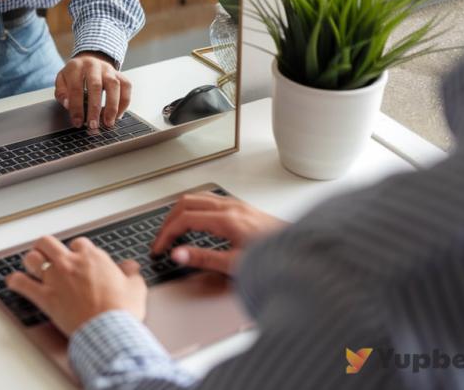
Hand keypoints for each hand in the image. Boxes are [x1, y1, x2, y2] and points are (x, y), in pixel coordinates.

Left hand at [6, 236, 146, 336]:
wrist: (110, 330)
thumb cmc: (122, 310)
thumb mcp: (135, 287)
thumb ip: (131, 273)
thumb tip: (130, 266)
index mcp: (92, 258)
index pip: (78, 243)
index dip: (76, 250)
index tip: (77, 258)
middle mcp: (70, 263)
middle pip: (48, 242)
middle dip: (45, 246)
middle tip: (46, 253)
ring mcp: (55, 279)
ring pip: (32, 258)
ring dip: (30, 261)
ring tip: (31, 265)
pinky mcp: (45, 297)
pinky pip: (23, 285)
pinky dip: (16, 283)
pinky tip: (13, 283)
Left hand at [55, 52, 130, 128]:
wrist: (89, 59)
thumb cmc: (74, 74)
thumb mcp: (61, 80)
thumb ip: (62, 93)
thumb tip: (68, 105)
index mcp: (76, 67)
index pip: (76, 89)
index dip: (77, 108)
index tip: (77, 122)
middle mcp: (94, 66)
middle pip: (96, 87)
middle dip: (95, 109)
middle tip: (93, 125)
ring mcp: (108, 69)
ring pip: (114, 85)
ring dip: (112, 106)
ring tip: (108, 123)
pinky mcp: (119, 74)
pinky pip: (126, 87)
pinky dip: (124, 102)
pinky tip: (117, 115)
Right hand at [151, 193, 286, 274]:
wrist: (303, 252)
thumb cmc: (275, 259)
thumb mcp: (235, 264)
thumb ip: (204, 259)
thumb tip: (178, 254)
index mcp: (227, 219)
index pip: (184, 219)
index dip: (166, 233)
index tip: (160, 248)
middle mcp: (232, 207)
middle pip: (187, 202)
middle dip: (169, 220)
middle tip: (162, 238)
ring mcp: (238, 206)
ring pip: (199, 198)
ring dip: (181, 211)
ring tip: (174, 230)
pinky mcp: (244, 209)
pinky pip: (211, 200)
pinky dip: (195, 209)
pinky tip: (197, 222)